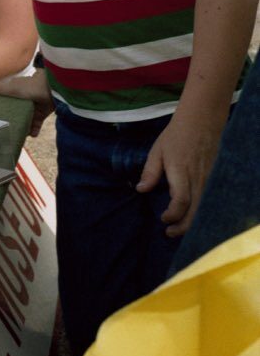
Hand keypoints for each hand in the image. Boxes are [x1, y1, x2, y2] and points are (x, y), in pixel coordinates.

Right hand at [0, 72, 53, 136]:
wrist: (51, 90)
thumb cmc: (29, 87)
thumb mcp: (12, 87)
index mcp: (14, 92)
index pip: (4, 100)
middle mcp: (22, 101)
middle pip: (14, 112)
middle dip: (10, 121)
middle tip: (3, 130)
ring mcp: (32, 109)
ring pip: (24, 121)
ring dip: (22, 128)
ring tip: (17, 136)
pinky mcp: (40, 115)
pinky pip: (36, 125)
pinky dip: (34, 131)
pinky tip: (31, 135)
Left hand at [136, 108, 223, 236]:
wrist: (202, 123)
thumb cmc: (176, 136)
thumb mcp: (157, 151)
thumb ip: (150, 172)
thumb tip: (140, 189)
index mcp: (181, 172)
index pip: (181, 201)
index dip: (173, 214)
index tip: (163, 219)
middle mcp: (198, 179)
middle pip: (195, 211)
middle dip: (183, 226)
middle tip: (168, 233)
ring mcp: (208, 180)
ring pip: (203, 209)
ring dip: (192, 222)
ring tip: (177, 229)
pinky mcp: (214, 180)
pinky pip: (208, 201)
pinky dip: (200, 213)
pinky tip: (191, 218)